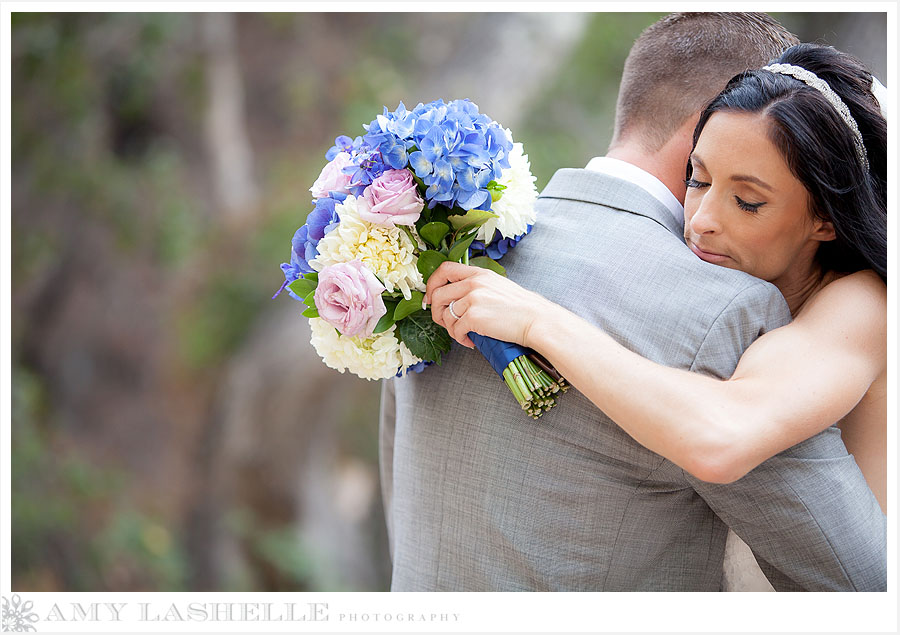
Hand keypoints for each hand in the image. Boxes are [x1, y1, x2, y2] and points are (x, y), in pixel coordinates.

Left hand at [424, 261, 554, 348]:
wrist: (536, 320)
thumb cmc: (521, 308)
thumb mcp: (497, 286)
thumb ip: (477, 286)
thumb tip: (456, 298)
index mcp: (479, 273)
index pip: (444, 269)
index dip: (432, 283)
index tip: (431, 297)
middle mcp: (473, 283)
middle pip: (438, 295)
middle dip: (436, 312)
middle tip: (444, 323)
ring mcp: (473, 299)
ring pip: (445, 315)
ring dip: (450, 329)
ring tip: (463, 334)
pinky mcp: (474, 317)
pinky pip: (456, 330)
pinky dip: (460, 339)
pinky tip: (470, 341)